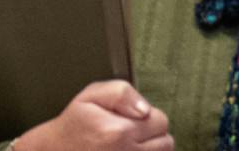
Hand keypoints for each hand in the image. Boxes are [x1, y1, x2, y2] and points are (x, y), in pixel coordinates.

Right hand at [14, 81, 171, 150]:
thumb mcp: (91, 96)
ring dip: (150, 150)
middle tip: (130, 134)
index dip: (148, 117)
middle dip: (152, 136)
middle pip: (165, 143)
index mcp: (118, 132)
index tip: (132, 119)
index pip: (161, 121)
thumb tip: (145, 110)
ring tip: (129, 145)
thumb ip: (122, 93)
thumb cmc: (73, 125)